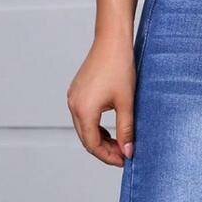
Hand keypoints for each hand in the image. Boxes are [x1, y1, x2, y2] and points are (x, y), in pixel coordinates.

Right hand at [67, 36, 135, 165]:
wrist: (112, 41)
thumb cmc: (120, 68)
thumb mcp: (127, 104)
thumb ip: (126, 131)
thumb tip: (128, 153)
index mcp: (84, 110)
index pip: (93, 145)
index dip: (109, 157)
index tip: (125, 160)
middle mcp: (74, 105)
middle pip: (86, 139)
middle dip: (105, 150)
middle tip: (124, 154)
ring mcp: (73, 98)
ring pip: (84, 129)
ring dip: (100, 139)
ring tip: (119, 143)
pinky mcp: (77, 92)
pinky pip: (83, 117)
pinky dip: (95, 127)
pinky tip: (110, 130)